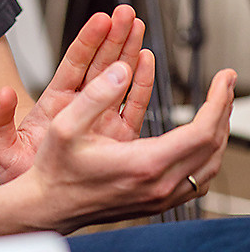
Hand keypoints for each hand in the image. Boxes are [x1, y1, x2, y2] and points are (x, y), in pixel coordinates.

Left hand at [0, 5, 153, 182]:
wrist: (40, 201)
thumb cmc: (22, 173)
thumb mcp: (3, 147)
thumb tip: (1, 95)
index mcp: (55, 103)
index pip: (74, 65)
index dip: (88, 41)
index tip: (100, 19)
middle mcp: (80, 106)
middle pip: (99, 63)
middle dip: (114, 36)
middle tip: (126, 12)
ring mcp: (99, 119)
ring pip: (117, 78)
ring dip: (128, 51)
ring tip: (139, 25)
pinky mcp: (116, 138)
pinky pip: (131, 107)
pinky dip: (140, 84)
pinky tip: (147, 61)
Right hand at [23, 62, 235, 231]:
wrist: (49, 206)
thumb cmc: (56, 168)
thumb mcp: (66, 124)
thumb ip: (95, 95)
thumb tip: (121, 70)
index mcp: (143, 164)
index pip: (201, 133)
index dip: (217, 102)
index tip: (222, 79)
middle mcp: (158, 185)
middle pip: (212, 148)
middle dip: (224, 110)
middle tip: (226, 83)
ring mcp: (160, 197)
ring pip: (209, 167)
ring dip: (218, 134)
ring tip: (218, 106)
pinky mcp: (156, 202)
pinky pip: (197, 181)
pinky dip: (207, 156)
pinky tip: (201, 141)